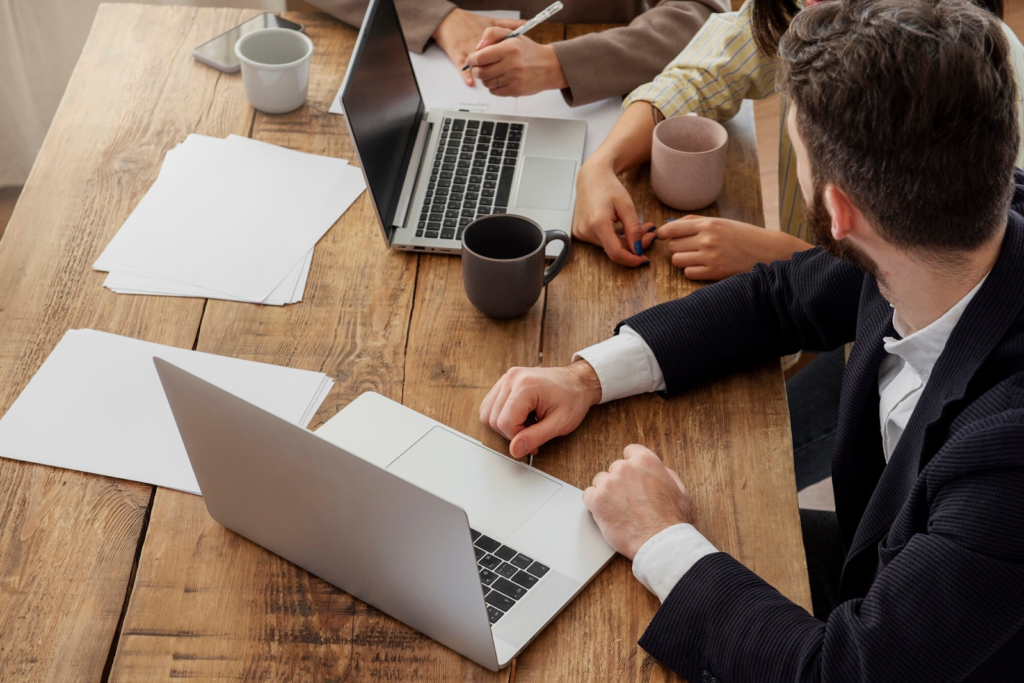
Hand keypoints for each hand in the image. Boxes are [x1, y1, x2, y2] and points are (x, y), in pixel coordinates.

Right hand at [432, 9, 524, 85]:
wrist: (450, 21)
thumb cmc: (471, 22)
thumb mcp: (493, 21)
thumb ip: (510, 23)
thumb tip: (526, 23)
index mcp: (490, 36)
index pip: (502, 49)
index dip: (509, 59)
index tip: (516, 65)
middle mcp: (478, 43)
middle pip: (490, 60)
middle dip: (497, 70)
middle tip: (504, 77)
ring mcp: (467, 49)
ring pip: (476, 65)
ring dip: (482, 75)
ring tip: (488, 82)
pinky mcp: (457, 55)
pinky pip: (461, 66)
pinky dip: (466, 75)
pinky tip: (470, 82)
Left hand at [464, 28, 568, 96]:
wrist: (549, 66)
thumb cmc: (528, 51)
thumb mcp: (512, 35)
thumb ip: (492, 34)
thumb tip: (478, 47)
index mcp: (509, 48)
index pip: (480, 57)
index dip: (472, 59)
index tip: (472, 59)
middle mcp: (512, 64)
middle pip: (481, 72)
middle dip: (477, 70)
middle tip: (480, 67)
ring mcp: (514, 79)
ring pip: (487, 83)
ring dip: (485, 79)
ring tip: (493, 72)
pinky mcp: (515, 91)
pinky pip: (495, 92)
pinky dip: (494, 87)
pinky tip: (500, 80)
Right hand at [480, 361, 601, 458]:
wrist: (578, 381)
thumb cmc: (573, 399)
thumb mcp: (559, 423)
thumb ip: (535, 437)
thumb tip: (515, 450)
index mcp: (525, 385)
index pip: (505, 423)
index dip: (518, 438)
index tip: (534, 441)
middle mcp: (512, 378)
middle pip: (493, 419)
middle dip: (512, 432)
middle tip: (533, 431)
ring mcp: (506, 378)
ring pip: (487, 413)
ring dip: (505, 424)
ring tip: (527, 422)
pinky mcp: (504, 381)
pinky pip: (490, 405)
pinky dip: (501, 416)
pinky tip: (521, 416)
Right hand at [572, 156, 656, 266]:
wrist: (591, 177)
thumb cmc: (608, 187)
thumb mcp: (627, 206)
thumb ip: (633, 230)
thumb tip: (638, 249)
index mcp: (597, 223)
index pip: (616, 253)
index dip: (632, 259)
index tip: (644, 259)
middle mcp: (586, 231)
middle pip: (614, 250)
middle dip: (634, 246)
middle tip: (650, 235)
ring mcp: (581, 233)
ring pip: (609, 246)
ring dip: (627, 242)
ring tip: (641, 228)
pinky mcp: (581, 232)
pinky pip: (603, 241)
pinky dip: (616, 238)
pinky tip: (626, 229)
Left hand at [583, 445, 693, 559]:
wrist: (660, 542)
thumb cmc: (672, 520)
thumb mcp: (679, 490)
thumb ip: (665, 474)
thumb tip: (659, 471)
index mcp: (645, 461)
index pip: (630, 451)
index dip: (632, 466)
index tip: (631, 476)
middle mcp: (625, 468)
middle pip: (615, 468)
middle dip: (620, 482)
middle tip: (629, 500)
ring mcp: (608, 483)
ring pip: (600, 481)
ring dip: (606, 492)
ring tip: (619, 509)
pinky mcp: (596, 500)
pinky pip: (588, 495)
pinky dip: (595, 504)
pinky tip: (607, 513)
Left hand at [656, 216, 813, 280]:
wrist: (768, 251)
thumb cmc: (743, 236)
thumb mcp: (722, 222)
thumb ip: (696, 222)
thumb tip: (670, 226)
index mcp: (709, 224)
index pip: (672, 229)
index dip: (663, 233)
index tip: (661, 236)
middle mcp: (707, 239)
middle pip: (673, 246)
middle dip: (677, 247)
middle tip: (690, 247)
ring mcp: (710, 257)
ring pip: (677, 261)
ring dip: (683, 260)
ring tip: (696, 257)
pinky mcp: (714, 273)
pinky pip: (688, 273)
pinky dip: (692, 271)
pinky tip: (703, 267)